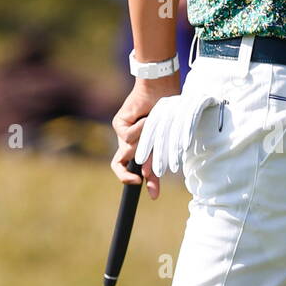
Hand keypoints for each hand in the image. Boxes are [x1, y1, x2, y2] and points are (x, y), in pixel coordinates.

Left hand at [111, 78, 177, 198]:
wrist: (160, 90)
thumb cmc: (167, 113)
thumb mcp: (165, 140)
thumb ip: (158, 159)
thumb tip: (153, 181)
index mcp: (144, 150)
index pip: (141, 171)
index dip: (146, 184)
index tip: (154, 196)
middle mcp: (132, 145)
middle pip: (121, 167)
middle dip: (128, 177)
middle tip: (137, 181)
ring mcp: (124, 136)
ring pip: (129, 152)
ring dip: (144, 143)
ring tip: (152, 126)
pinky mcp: (119, 125)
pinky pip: (128, 136)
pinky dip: (139, 129)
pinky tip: (145, 118)